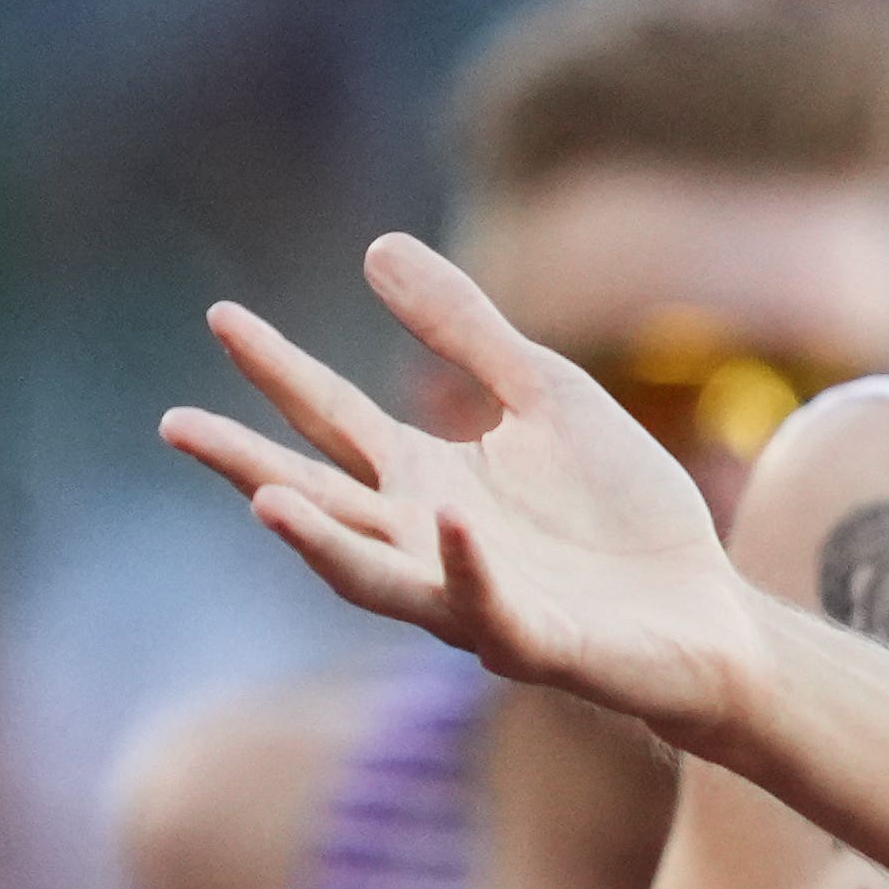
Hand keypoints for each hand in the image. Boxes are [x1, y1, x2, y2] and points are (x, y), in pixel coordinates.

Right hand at [163, 236, 771, 737]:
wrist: (711, 612)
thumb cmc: (623, 513)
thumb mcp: (547, 396)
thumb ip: (467, 331)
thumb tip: (376, 246)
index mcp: (426, 482)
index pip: (332, 418)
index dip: (278, 368)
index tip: (222, 315)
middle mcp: (426, 541)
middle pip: (320, 501)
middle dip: (248, 468)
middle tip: (176, 424)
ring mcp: (472, 597)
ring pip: (372, 576)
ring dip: (319, 541)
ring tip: (263, 497)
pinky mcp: (536, 641)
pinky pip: (489, 606)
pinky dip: (468, 567)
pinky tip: (452, 518)